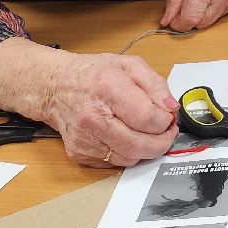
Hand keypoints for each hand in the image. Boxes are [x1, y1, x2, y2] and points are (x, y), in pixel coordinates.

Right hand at [40, 52, 179, 166]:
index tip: (169, 116)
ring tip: (150, 133)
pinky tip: (128, 136)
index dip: (165, 121)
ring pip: (129, 158)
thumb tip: (171, 107)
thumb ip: (156, 84)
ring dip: (146, 149)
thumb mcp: (129, 65)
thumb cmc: (93, 74)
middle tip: (168, 132)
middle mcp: (92, 117)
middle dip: (162, 142)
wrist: (55, 87)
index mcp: (108, 88)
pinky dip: (128, 153)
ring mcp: (83, 139)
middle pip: (138, 144)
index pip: (146, 117)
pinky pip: (114, 162)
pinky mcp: (78, 153)